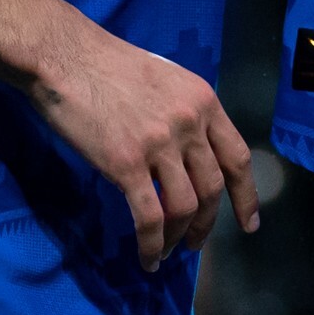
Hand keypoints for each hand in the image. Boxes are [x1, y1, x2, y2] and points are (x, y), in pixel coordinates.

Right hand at [29, 28, 259, 267]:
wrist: (65, 57)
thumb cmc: (107, 65)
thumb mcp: (165, 81)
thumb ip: (185, 115)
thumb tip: (189, 156)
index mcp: (203, 102)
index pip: (238, 157)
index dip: (247, 196)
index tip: (249, 223)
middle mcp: (190, 124)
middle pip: (214, 187)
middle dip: (208, 223)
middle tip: (196, 242)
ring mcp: (160, 144)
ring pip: (185, 206)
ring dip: (180, 235)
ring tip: (168, 250)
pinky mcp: (127, 164)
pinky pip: (150, 217)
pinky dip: (152, 244)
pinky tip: (148, 257)